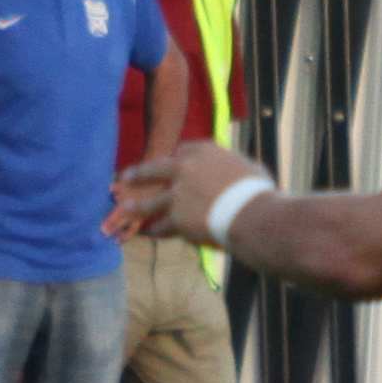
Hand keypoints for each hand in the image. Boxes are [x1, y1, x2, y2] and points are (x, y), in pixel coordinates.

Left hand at [114, 142, 264, 244]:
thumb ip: (230, 167)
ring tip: (125, 208)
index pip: (183, 149)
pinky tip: (150, 233)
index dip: (178, 158)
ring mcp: (177, 194)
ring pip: (151, 201)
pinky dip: (156, 231)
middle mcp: (185, 168)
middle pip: (155, 169)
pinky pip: (162, 225)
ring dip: (137, 206)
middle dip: (139, 174)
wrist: (250, 214)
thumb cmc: (257, 191)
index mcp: (204, 151)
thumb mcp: (245, 167)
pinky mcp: (176, 218)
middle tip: (126, 177)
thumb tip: (232, 171)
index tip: (173, 164)